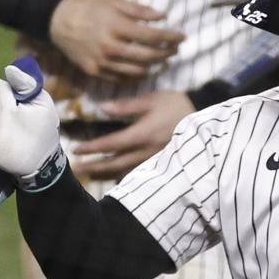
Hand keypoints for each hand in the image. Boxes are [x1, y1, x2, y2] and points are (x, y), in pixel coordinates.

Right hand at [47, 0, 184, 80]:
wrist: (59, 22)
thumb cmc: (90, 9)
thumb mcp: (115, 2)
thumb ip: (140, 10)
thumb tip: (163, 16)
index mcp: (117, 27)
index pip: (152, 36)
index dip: (170, 37)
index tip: (182, 37)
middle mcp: (111, 47)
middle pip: (148, 56)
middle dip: (166, 53)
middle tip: (175, 50)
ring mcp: (103, 62)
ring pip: (136, 71)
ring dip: (154, 67)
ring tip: (163, 62)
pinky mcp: (95, 72)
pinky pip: (121, 79)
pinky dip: (136, 77)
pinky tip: (145, 71)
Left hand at [72, 90, 196, 179]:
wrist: (203, 118)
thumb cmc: (175, 105)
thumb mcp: (151, 100)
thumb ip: (126, 106)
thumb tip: (101, 108)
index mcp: (142, 134)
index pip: (111, 144)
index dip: (92, 148)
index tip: (76, 150)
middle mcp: (146, 152)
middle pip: (114, 164)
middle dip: (94, 167)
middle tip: (75, 169)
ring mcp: (153, 161)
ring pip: (124, 172)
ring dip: (105, 174)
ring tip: (89, 174)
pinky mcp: (160, 165)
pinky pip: (137, 174)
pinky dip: (122, 177)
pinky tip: (112, 178)